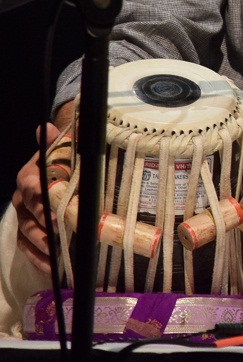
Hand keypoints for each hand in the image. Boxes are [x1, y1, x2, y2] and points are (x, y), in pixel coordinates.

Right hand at [11, 122, 61, 272]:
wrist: (59, 168)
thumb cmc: (64, 159)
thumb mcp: (65, 147)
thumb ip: (59, 140)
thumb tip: (46, 128)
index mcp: (30, 175)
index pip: (31, 187)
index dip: (41, 200)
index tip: (55, 213)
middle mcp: (22, 197)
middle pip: (29, 214)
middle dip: (44, 227)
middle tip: (59, 238)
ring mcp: (23, 216)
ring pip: (27, 234)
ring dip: (42, 247)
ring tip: (58, 259)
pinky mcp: (26, 233)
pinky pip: (28, 248)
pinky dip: (40, 260)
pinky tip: (54, 269)